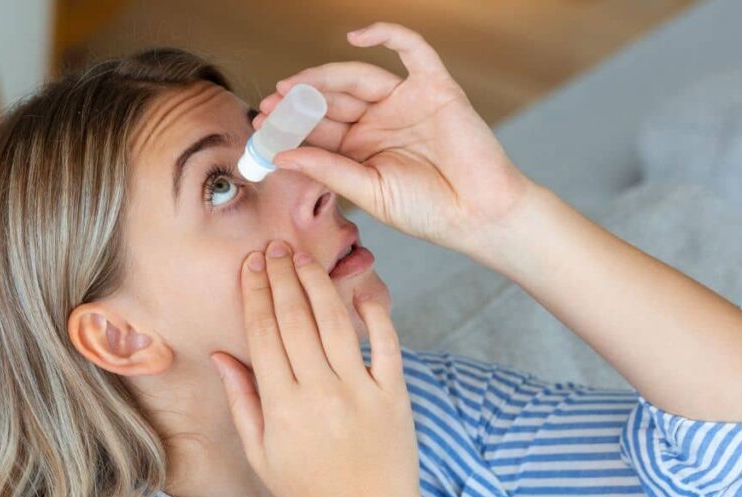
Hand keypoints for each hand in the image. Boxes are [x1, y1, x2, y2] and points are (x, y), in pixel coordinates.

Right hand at [209, 239, 426, 496]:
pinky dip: (376, 312)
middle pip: (296, 319)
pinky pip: (386, 343)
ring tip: (303, 258)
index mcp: (283, 406)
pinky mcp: (394, 394)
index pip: (264, 334)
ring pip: (335, 322)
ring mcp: (361, 390)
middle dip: (282, 277)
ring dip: (318, 284)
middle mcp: (320, 391)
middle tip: (274, 247)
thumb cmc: (310, 492)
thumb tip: (222, 356)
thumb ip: (243, 401)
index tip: (250, 266)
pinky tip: (361, 289)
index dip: (256, 294)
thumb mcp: (262, 454)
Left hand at [256, 21, 536, 255]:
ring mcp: (405, 102)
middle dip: (300, 101)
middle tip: (270, 104)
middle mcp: (378, 122)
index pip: (318, 130)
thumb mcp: (370, 193)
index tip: (260, 127)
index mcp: (361, 150)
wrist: (480, 215)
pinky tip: (355, 37)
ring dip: (324, 77)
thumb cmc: (428, 212)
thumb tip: (281, 157)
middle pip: (332, 101)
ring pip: (358, 77)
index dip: (290, 126)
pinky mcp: (435, 87)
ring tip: (294, 87)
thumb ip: (329, 171)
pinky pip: (411, 50)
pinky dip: (386, 35)